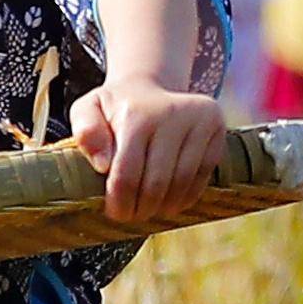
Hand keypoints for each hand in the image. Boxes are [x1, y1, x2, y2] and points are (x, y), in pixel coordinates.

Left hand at [72, 75, 230, 226]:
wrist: (149, 87)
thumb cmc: (115, 108)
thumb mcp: (88, 110)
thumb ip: (85, 132)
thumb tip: (102, 165)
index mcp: (137, 114)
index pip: (128, 174)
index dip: (120, 202)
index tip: (114, 213)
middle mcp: (173, 114)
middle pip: (157, 183)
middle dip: (141, 208)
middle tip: (132, 216)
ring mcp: (199, 121)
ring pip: (182, 183)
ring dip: (164, 206)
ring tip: (150, 210)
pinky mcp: (217, 129)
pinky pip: (202, 176)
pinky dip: (185, 196)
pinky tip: (170, 201)